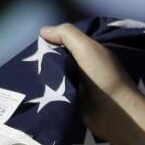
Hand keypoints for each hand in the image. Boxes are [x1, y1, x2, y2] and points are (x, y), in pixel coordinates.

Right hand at [38, 23, 139, 144]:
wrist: (115, 114)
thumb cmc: (104, 77)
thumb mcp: (87, 47)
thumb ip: (66, 33)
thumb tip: (43, 31)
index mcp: (88, 51)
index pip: (62, 40)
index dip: (49, 40)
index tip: (37, 44)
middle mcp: (82, 65)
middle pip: (54, 56)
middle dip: (42, 58)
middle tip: (30, 61)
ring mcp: (76, 83)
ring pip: (52, 73)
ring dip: (42, 74)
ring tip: (29, 74)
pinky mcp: (71, 100)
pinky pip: (52, 91)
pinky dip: (44, 89)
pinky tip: (33, 87)